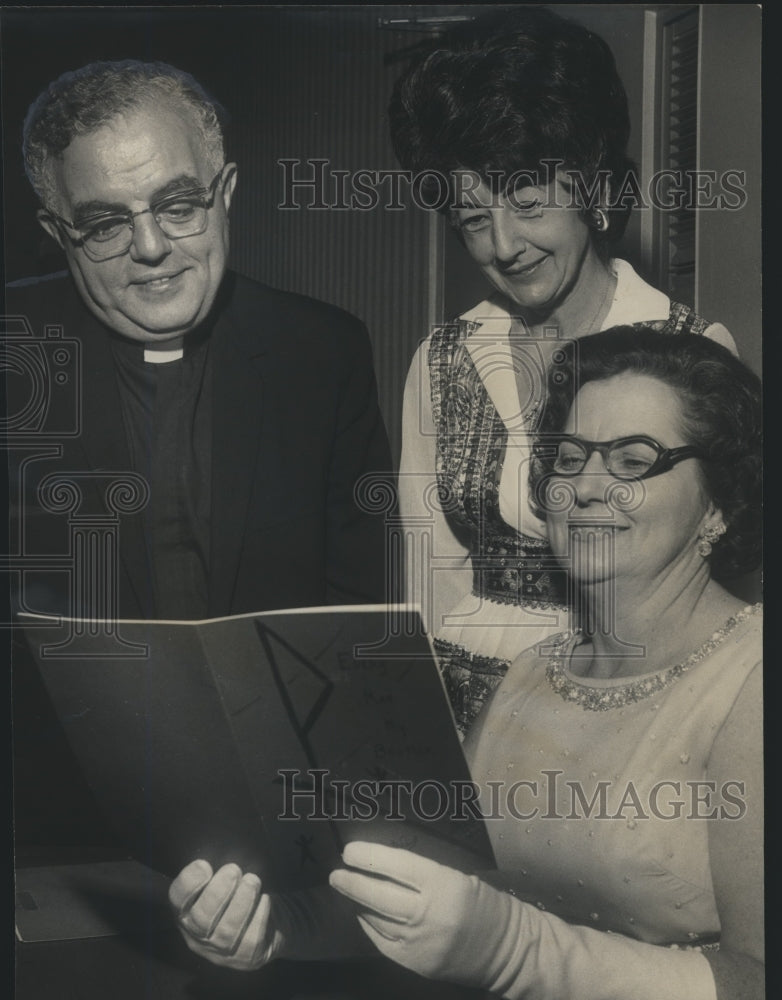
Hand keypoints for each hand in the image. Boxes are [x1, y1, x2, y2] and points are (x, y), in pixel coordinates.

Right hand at [169, 859, 282, 969]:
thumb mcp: (224, 883)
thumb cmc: (240, 894)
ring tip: (252, 881)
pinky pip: (251, 940)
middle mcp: (199, 936)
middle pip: (201, 919)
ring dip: (241, 903)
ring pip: (226, 932)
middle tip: (233, 870)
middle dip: (217, 893)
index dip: (188, 884)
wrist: (270, 922)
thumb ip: (216, 873)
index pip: (177, 900)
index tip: (204, 865)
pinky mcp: (247, 958)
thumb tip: (220, 851)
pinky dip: (259, 917)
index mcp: (187, 912)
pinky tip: (264, 900)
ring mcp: (222, 952)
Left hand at [328, 841, 513, 985]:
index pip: (397, 866)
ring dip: (358, 903)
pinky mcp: (417, 964)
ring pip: (377, 920)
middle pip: (379, 895)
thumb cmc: (486, 905)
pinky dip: (371, 926)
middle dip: (353, 882)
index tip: (349, 850)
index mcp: (443, 885)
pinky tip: (364, 914)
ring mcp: (421, 943)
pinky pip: (384, 942)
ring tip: (346, 888)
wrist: (507, 951)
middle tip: (336, 873)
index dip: (370, 856)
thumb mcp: (459, 878)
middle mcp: (429, 914)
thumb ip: (422, 875)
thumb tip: (383, 865)